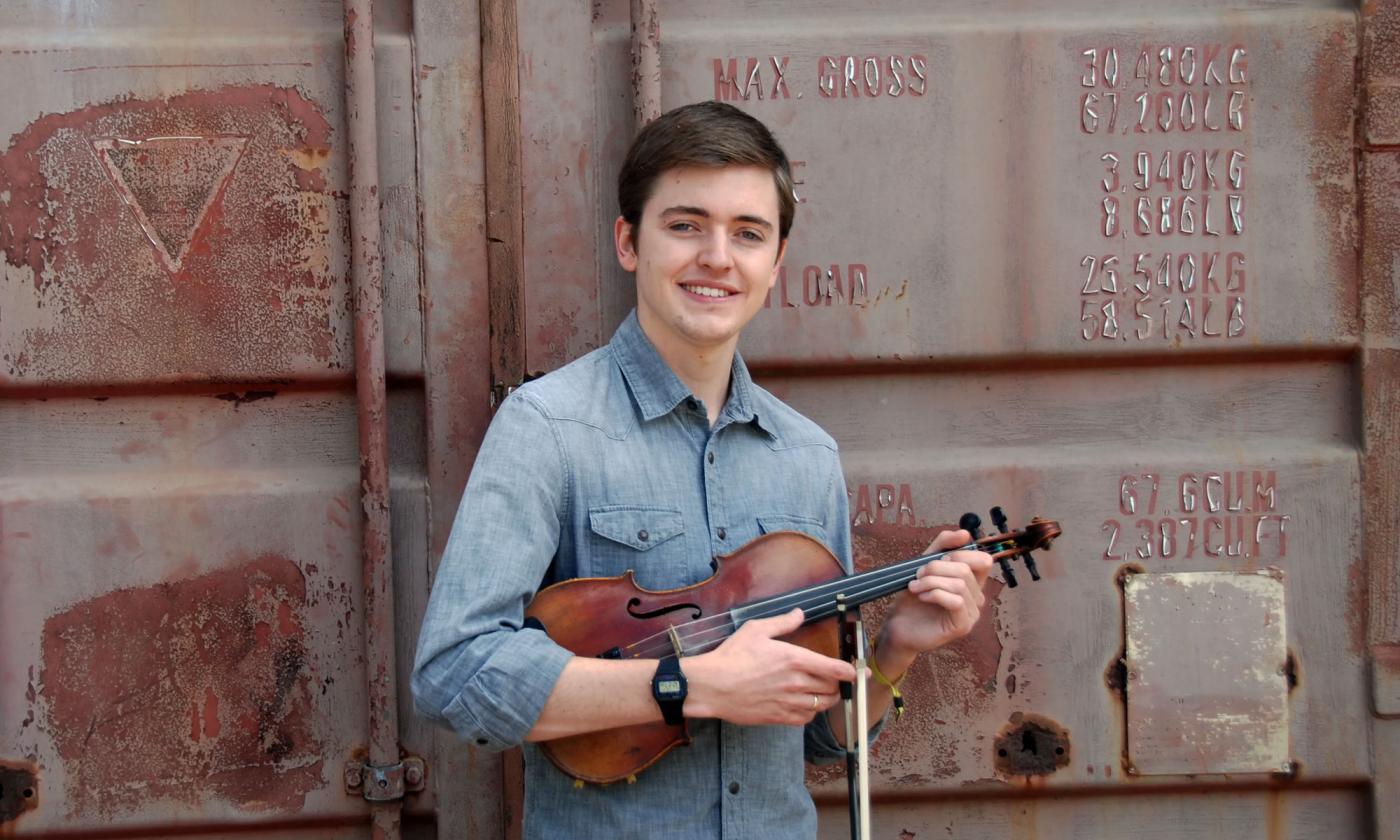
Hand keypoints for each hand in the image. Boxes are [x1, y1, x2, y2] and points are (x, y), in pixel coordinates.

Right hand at [683, 608, 855, 725]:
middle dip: (840, 685)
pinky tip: (806, 705)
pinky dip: (811, 713)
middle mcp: (797, 682)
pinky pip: (806, 719)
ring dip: (828, 699)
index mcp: (795, 659)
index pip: (836, 669)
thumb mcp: (755, 630)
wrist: (712, 686)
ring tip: (824, 692)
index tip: (861, 671)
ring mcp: (789, 702)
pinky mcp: (779, 717)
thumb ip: (782, 622)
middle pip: (833, 689)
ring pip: (822, 706)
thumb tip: (799, 613)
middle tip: (838, 680)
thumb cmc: (731, 657)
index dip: (854, 671)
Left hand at [877, 529, 994, 669]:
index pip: (983, 561)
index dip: (961, 553)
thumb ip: (943, 547)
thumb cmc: (913, 599)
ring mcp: (971, 614)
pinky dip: (935, 594)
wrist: (899, 626)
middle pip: (965, 570)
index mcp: (971, 583)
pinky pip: (956, 601)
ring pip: (959, 584)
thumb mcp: (925, 565)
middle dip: (936, 568)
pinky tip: (922, 597)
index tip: (937, 558)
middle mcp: (976, 598)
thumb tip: (965, 533)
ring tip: (915, 587)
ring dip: (931, 581)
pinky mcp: (962, 626)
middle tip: (917, 575)